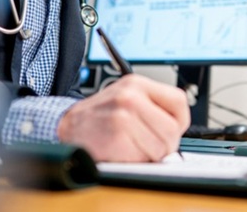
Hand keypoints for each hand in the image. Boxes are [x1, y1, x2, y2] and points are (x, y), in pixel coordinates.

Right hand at [57, 74, 189, 161]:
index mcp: (137, 84)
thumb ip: (153, 107)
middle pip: (172, 129)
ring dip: (150, 155)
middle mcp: (131, 97)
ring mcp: (123, 116)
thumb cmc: (99, 116)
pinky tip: (122, 151)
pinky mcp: (117, 137)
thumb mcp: (126, 97)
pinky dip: (136, 161)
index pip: (179, 101)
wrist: (67, 127)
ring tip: (132, 146)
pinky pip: (143, 158)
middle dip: (166, 144)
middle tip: (149, 144)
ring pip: (161, 147)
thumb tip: (177, 131)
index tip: (173, 129)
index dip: (180, 121)